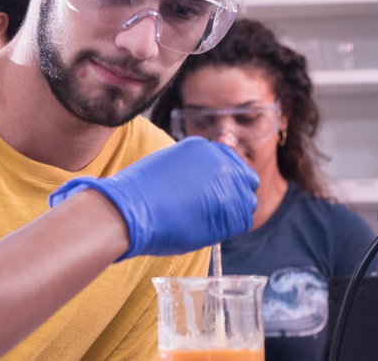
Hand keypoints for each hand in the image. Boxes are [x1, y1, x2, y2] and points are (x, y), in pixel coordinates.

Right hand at [48, 137, 258, 260]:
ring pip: (247, 203)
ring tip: (203, 221)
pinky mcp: (233, 209)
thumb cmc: (137, 196)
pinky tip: (204, 229)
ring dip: (231, 214)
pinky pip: (242, 222)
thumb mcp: (165, 168)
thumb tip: (199, 187)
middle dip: (234, 195)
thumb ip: (190, 172)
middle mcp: (222, 161)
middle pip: (246, 179)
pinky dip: (228, 229)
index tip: (214, 194)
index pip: (229, 163)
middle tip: (214, 211)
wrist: (130, 210)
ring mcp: (230, 184)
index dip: (224, 181)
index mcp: (203, 147)